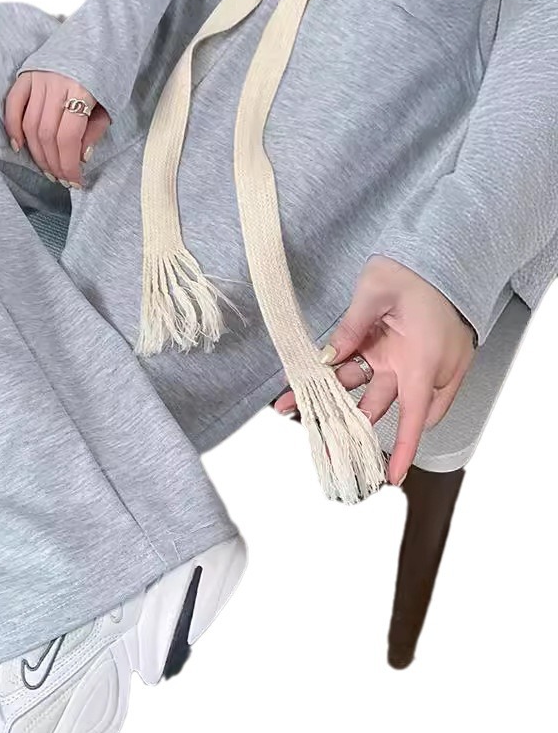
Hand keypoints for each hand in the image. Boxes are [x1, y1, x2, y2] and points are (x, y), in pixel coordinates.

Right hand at [4, 70, 110, 186]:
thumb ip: (94, 129)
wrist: (97, 35)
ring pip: (29, 125)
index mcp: (81, 90)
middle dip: (53, 162)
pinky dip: (13, 127)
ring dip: (36, 152)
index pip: (68, 137)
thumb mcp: (110, 102)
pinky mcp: (26, 74)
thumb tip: (79, 157)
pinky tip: (19, 146)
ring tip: (46, 168)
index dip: (68, 164)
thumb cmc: (106, 72)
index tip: (74, 180)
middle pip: (46, 134)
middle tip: (60, 178)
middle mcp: (56, 84)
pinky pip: (13, 105)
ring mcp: (38, 78)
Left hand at [271, 255, 476, 485]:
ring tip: (294, 401)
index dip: (402, 447)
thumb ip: (352, 326)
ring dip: (334, 399)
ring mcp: (409, 362)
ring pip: (369, 392)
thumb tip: (329, 356)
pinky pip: (368, 372)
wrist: (438, 258)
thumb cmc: (417, 273)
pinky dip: (342, 378)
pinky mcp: (399, 353)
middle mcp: (420, 368)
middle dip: (344, 423)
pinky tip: (313, 376)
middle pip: (379, 407)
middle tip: (310, 432)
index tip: (391, 475)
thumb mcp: (376, 291)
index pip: (414, 415)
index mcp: (424, 359)